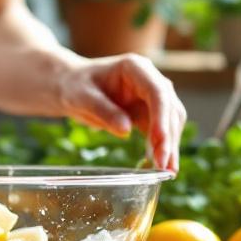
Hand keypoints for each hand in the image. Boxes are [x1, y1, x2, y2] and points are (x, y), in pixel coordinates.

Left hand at [57, 54, 185, 173]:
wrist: (70, 87)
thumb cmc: (74, 86)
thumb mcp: (80, 96)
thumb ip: (102, 110)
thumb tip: (125, 130)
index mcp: (136, 68)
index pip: (158, 93)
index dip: (162, 118)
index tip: (160, 142)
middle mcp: (149, 80)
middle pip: (169, 110)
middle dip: (168, 139)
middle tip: (164, 167)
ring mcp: (151, 97)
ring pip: (170, 123)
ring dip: (169, 147)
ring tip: (165, 172)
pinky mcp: (148, 113)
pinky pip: (159, 132)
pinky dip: (160, 148)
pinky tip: (158, 166)